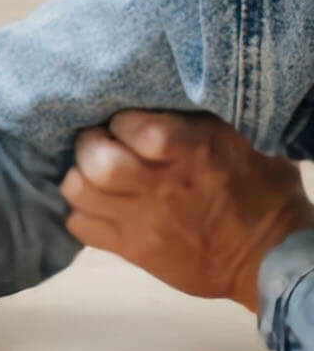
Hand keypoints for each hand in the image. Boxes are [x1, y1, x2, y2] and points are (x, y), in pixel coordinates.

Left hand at [61, 110, 313, 308]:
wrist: (271, 256)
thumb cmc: (262, 190)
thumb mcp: (240, 138)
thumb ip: (196, 119)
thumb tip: (155, 94)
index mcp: (193, 150)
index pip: (132, 126)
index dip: (120, 120)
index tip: (125, 121)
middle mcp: (161, 185)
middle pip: (98, 161)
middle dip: (88, 145)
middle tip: (99, 142)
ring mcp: (143, 221)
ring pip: (78, 191)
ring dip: (79, 176)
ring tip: (93, 172)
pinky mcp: (133, 250)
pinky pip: (80, 226)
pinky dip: (80, 211)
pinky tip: (97, 203)